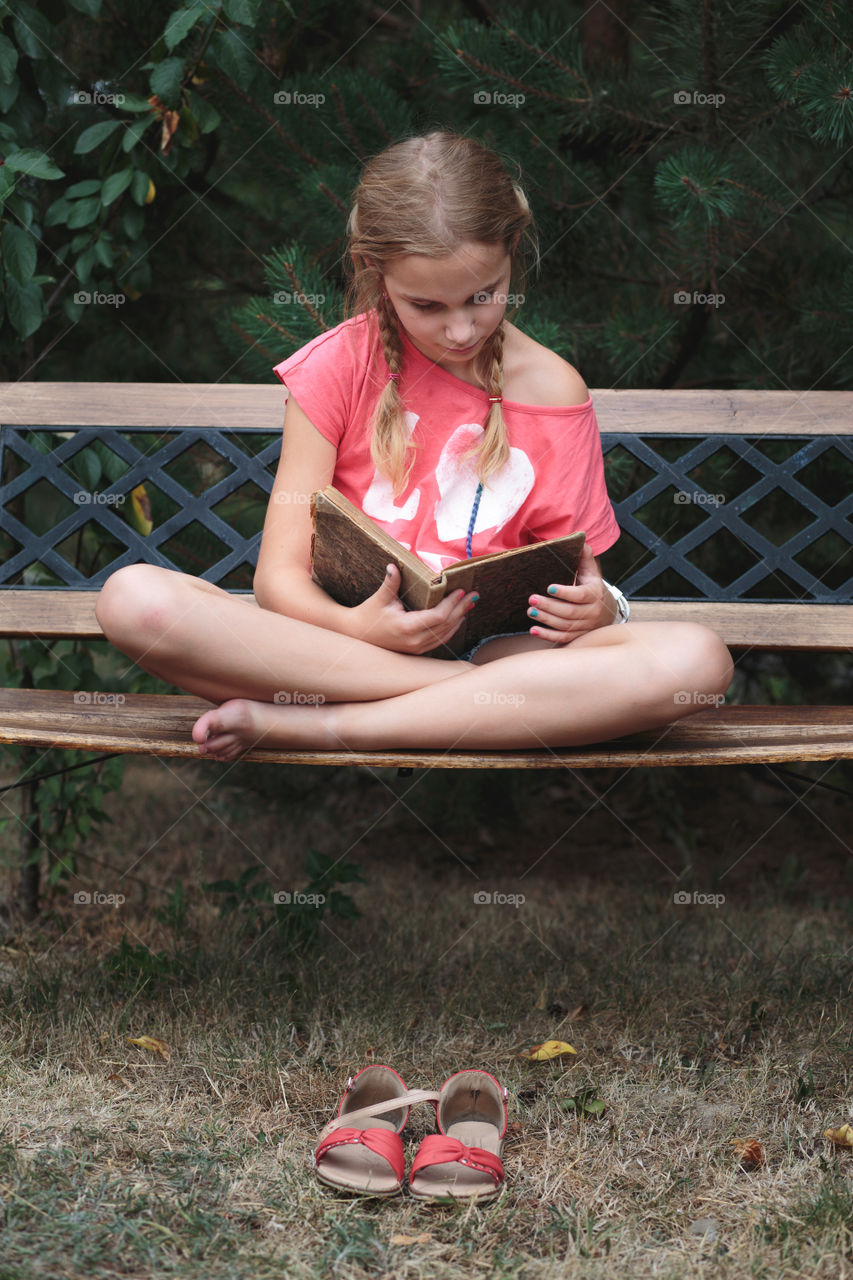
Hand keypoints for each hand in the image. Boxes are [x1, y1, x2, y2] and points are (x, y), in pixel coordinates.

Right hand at [348, 563, 477, 654]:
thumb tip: (394, 565)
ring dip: (458, 618)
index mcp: (406, 627)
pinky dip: (450, 628)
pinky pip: (439, 640)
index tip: (461, 590)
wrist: (357, 636)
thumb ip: (391, 583)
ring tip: (470, 604)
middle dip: (461, 609)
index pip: (437, 617)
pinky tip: (458, 618)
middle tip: (473, 594)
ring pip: (445, 635)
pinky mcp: (417, 650)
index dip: (451, 604)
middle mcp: (414, 641)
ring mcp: (416, 648)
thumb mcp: (379, 598)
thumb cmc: (368, 615)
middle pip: (445, 626)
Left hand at [525, 543, 615, 642]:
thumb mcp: (591, 572)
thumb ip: (584, 557)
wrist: (605, 611)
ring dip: (546, 619)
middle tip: (531, 599)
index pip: (580, 595)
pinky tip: (533, 630)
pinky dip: (547, 636)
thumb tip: (580, 539)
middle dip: (549, 606)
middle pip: (569, 612)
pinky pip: (562, 638)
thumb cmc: (592, 587)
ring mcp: (585, 626)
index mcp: (594, 594)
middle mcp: (592, 612)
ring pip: (564, 625)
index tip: (549, 588)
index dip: (565, 593)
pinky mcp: (577, 636)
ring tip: (530, 611)